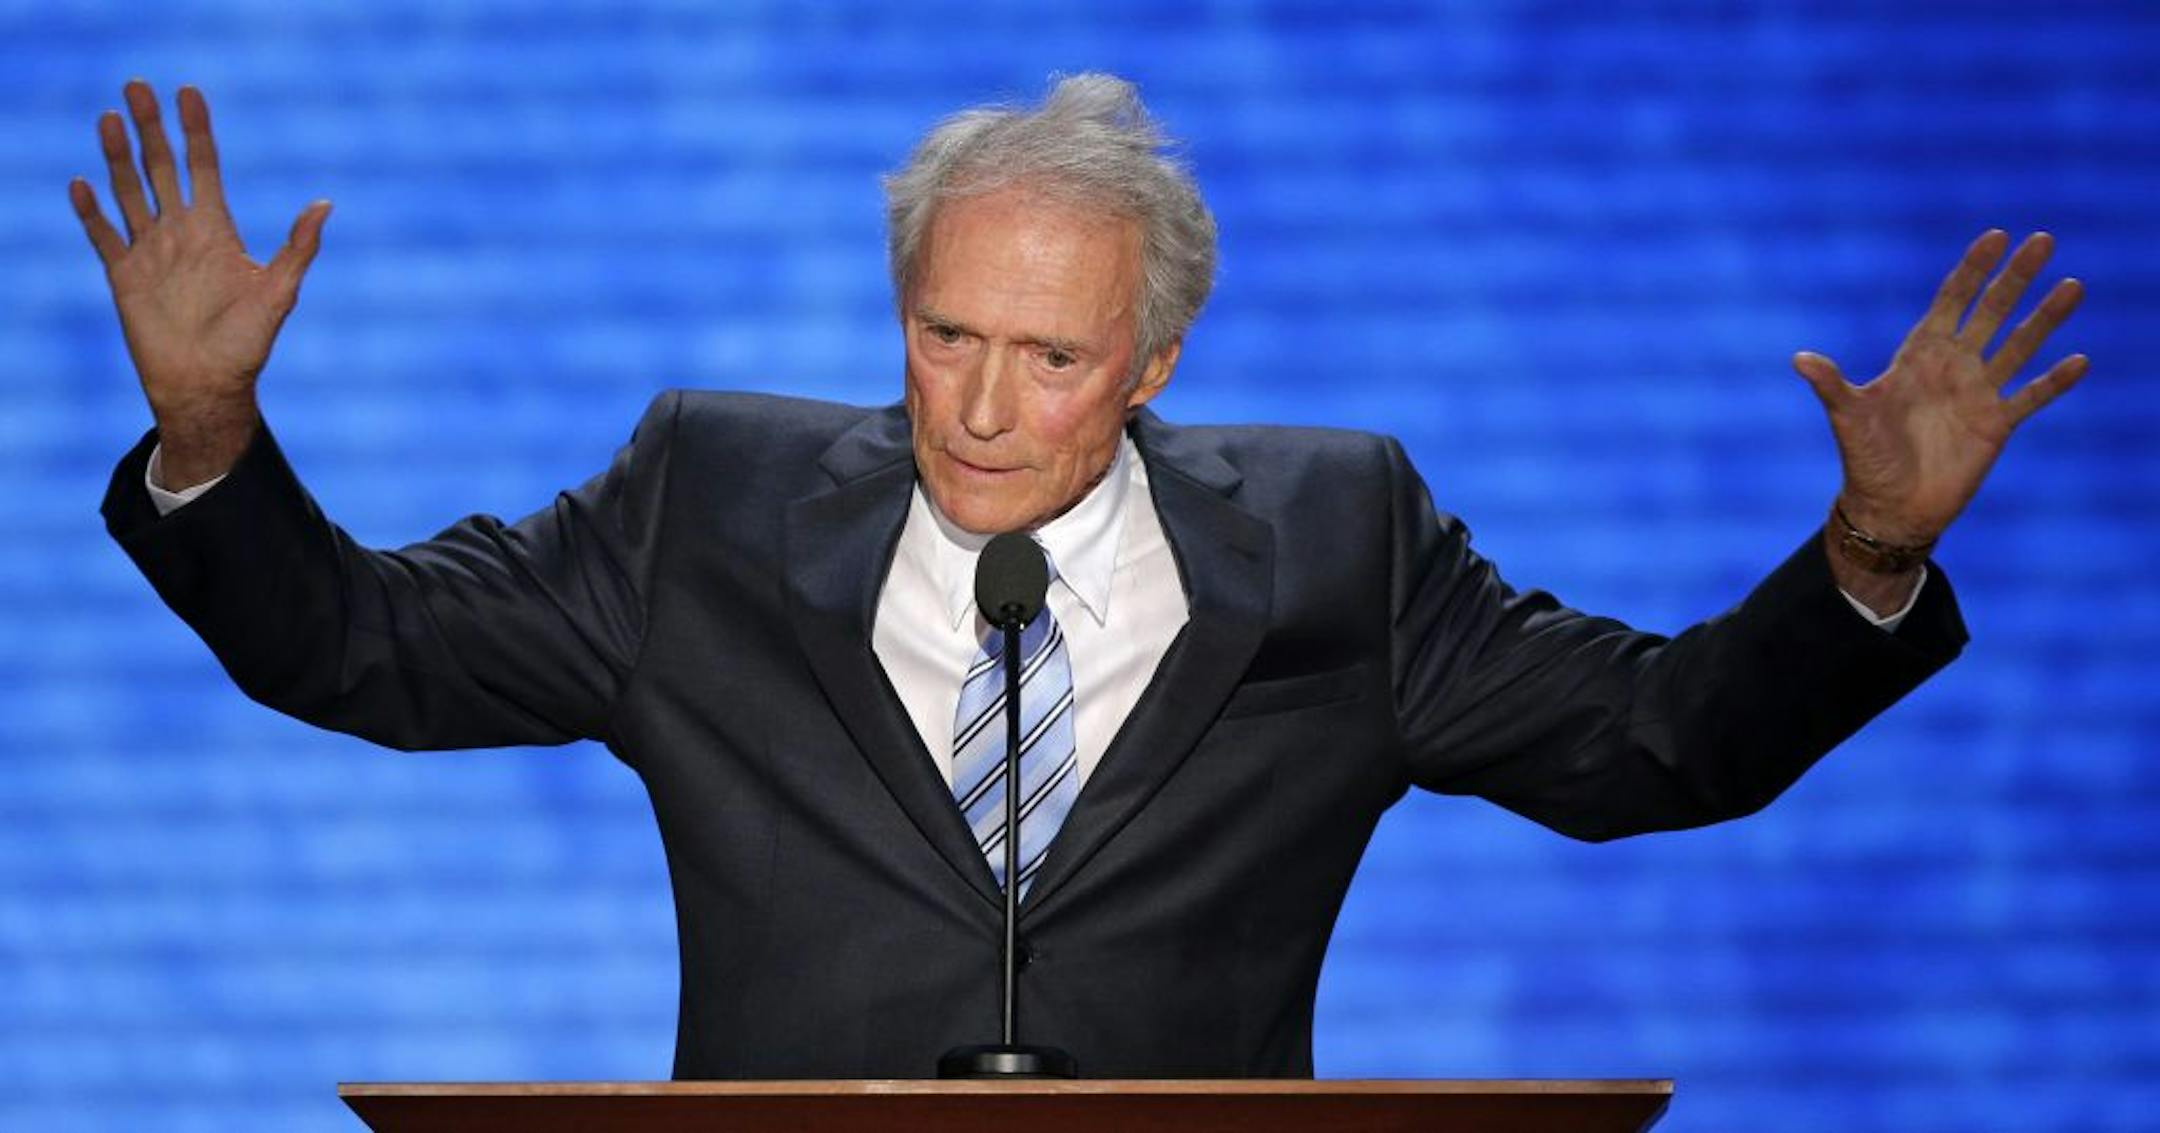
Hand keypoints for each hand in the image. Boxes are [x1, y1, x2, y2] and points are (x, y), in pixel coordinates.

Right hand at [69, 80, 330, 485]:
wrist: (207, 384)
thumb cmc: (248, 343)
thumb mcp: (279, 290)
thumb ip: (298, 247)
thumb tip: (325, 204)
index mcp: (216, 230)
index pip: (204, 166)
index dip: (197, 130)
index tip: (189, 92)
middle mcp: (181, 233)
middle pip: (161, 167)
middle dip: (150, 127)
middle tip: (136, 85)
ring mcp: (150, 252)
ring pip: (128, 191)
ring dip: (117, 155)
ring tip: (108, 118)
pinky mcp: (123, 275)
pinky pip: (102, 235)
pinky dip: (90, 210)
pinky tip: (81, 182)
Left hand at [1793, 229, 2086, 548]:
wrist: (1889, 508)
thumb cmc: (1865, 459)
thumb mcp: (1847, 418)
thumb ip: (1831, 386)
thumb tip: (1799, 359)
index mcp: (1919, 356)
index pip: (1951, 300)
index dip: (1973, 269)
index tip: (1996, 236)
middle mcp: (1953, 367)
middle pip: (1992, 311)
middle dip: (2016, 277)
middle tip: (2044, 239)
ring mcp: (1978, 394)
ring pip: (2019, 346)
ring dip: (2045, 318)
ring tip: (2072, 285)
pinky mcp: (1996, 425)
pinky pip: (2031, 397)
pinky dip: (2053, 382)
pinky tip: (2079, 360)